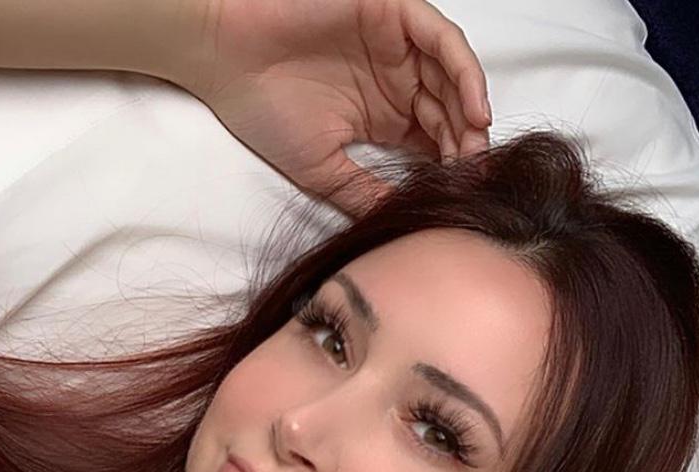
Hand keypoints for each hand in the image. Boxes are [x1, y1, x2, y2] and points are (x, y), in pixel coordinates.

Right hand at [189, 0, 491, 217]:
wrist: (223, 54)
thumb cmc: (262, 109)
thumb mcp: (321, 170)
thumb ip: (364, 194)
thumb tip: (402, 224)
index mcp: (381, 118)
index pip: (432, 145)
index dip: (451, 170)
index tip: (462, 198)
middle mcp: (394, 82)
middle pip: (449, 113)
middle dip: (465, 146)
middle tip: (474, 176)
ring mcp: (395, 46)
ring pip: (452, 78)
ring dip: (469, 113)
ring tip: (474, 147)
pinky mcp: (391, 12)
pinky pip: (440, 38)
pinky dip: (463, 71)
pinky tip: (472, 109)